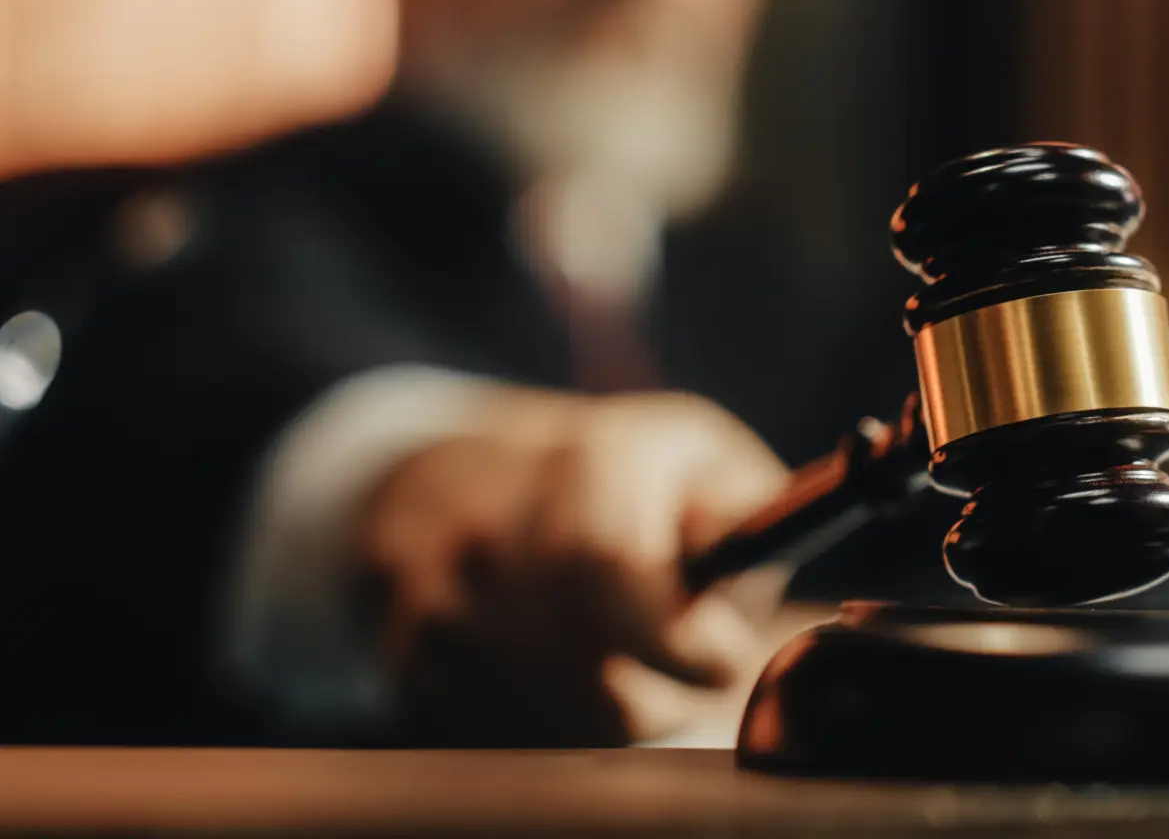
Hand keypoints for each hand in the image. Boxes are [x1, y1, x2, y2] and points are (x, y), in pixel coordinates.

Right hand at [356, 389, 790, 745]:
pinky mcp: (409, 644)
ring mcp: (437, 580)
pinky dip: (546, 719)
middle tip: (683, 677)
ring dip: (606, 715)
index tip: (720, 656)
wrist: (474, 474)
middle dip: (652, 697)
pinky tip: (568, 677)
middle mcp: (493, 510)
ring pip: (540, 708)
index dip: (674, 638)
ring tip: (630, 670)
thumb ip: (741, 507)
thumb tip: (747, 540)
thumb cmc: (623, 481)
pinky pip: (494, 724)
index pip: (605, 561)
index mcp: (588, 457)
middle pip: (578, 662)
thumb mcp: (699, 462)